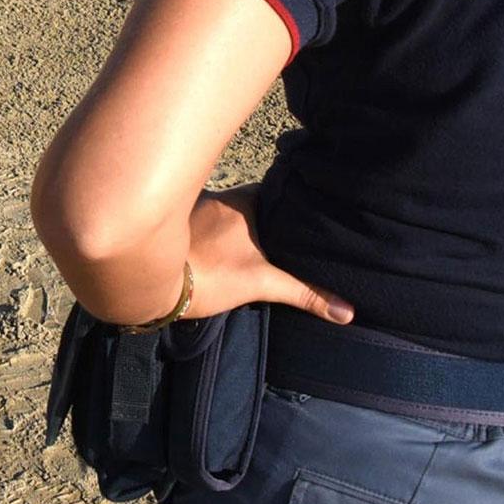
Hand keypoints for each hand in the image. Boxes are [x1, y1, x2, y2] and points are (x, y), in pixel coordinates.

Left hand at [185, 187, 352, 322]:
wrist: (155, 283)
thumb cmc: (211, 277)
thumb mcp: (263, 284)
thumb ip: (305, 293)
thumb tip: (347, 312)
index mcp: (246, 203)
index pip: (279, 192)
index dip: (295, 200)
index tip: (313, 211)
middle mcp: (223, 197)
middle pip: (257, 200)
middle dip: (272, 213)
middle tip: (295, 229)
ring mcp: (201, 207)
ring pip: (234, 209)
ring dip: (246, 220)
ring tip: (266, 239)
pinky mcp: (184, 222)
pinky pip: (213, 217)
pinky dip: (224, 228)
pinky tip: (230, 245)